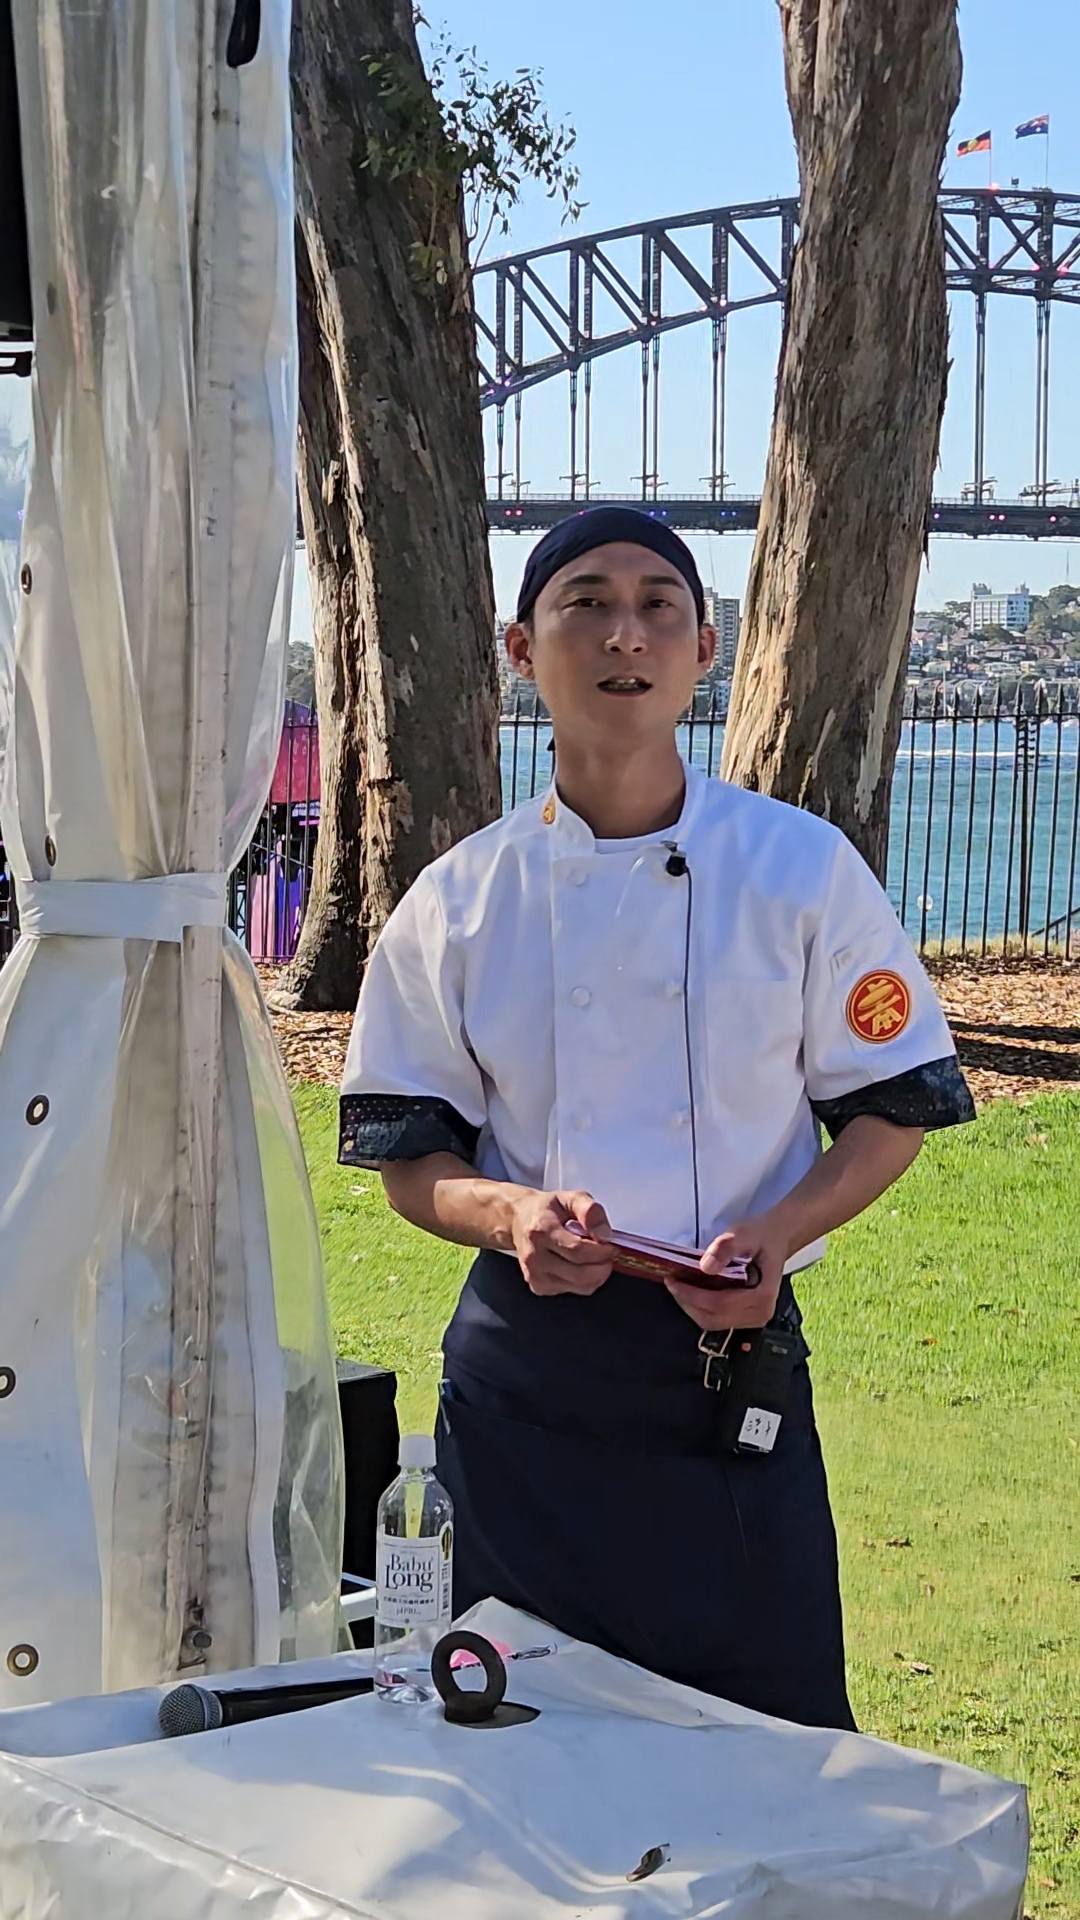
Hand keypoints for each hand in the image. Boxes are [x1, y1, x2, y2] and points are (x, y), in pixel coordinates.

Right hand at [509, 1189, 613, 1297]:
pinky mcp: (539, 1287)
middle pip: (581, 1274)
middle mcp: (534, 1256)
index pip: (577, 1251)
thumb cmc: (546, 1210)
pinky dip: (585, 1280)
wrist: (518, 1220)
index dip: (601, 1251)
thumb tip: (604, 1234)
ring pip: (581, 1286)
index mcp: (541, 1231)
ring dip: (597, 1274)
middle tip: (608, 1253)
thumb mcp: (570, 1197)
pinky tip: (579, 1264)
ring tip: (594, 1257)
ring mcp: (535, 1275)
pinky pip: (575, 1290)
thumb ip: (590, 1210)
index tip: (611, 1245)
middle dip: (603, 1266)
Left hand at [665, 1213, 786, 1331]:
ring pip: (712, 1322)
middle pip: (713, 1318)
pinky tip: (691, 1291)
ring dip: (692, 1306)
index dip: (693, 1295)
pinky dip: (700, 1307)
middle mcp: (760, 1313)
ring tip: (678, 1286)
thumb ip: (726, 1248)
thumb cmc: (761, 1236)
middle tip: (672, 1283)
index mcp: (763, 1296)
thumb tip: (706, 1267)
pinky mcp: (745, 1317)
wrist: (776, 1238)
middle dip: (688, 1302)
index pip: (720, 1304)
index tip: (674, 1281)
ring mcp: (753, 1318)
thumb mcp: (744, 1233)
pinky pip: (717, 1319)